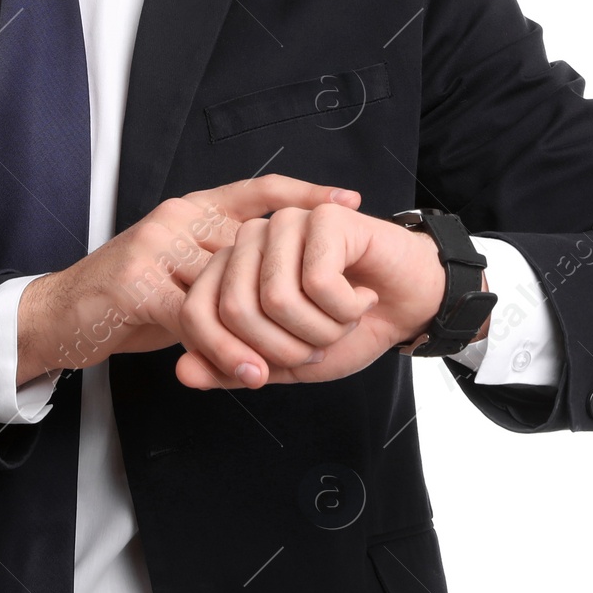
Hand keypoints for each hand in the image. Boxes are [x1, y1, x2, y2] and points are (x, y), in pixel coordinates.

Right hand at [16, 176, 363, 384]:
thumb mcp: (183, 274)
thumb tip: (286, 280)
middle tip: (332, 321)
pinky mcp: (137, 283)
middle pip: (253, 246)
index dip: (305, 192)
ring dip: (263, 332)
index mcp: (193, 208)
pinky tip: (249, 372)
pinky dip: (226, 351)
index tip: (349, 200)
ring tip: (293, 361)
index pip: (257, 189)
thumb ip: (224, 270)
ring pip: (228, 288)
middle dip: (293, 288)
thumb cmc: (128, 298)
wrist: (59, 315)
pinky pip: (196, 319)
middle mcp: (178, 217)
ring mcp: (156, 246)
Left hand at [172, 205, 453, 389]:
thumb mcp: (285, 363)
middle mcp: (250, 240)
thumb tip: (183, 373)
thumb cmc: (348, 329)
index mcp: (231, 271)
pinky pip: (319, 283)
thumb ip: (233, 368)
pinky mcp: (322, 217)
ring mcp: (284, 224)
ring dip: (323, 329)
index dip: (227, 357)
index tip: (265, 375)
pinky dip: (349, 309)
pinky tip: (364, 295)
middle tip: (321, 338)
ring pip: (278, 299)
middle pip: (237, 310)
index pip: (197, 314)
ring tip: (345, 315)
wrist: (409, 307)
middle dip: (287, 348)